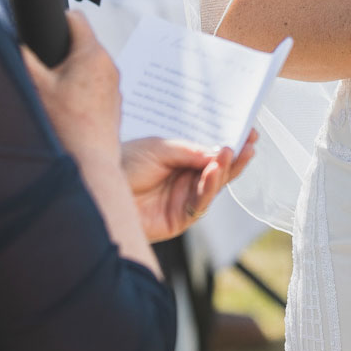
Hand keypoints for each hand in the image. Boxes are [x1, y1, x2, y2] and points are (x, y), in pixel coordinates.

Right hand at [19, 13, 121, 157]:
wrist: (89, 162)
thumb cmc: (65, 124)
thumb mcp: (37, 86)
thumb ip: (25, 57)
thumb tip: (15, 40)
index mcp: (92, 54)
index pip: (77, 18)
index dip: (58, 19)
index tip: (45, 32)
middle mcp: (109, 66)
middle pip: (83, 43)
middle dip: (63, 51)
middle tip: (45, 69)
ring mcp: (115, 86)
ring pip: (90, 66)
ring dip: (73, 71)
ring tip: (55, 91)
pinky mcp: (114, 103)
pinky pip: (97, 86)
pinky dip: (82, 89)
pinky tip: (68, 107)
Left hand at [121, 131, 259, 242]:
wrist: (100, 188)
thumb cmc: (125, 165)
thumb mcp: (160, 148)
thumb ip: (190, 152)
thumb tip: (219, 152)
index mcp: (181, 160)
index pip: (211, 152)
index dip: (229, 143)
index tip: (247, 130)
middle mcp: (185, 180)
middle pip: (218, 170)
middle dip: (234, 157)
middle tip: (249, 142)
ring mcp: (183, 200)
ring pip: (213, 186)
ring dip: (224, 170)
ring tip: (230, 153)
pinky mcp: (179, 219)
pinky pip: (200, 202)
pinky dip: (208, 186)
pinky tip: (213, 171)